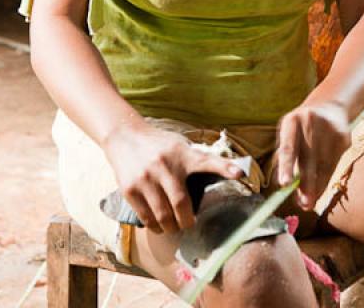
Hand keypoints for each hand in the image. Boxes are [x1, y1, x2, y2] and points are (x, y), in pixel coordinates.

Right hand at [103, 122, 242, 234]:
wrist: (124, 136)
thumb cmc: (158, 144)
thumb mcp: (179, 145)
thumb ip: (196, 160)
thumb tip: (220, 176)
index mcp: (182, 153)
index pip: (207, 161)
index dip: (224, 167)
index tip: (240, 174)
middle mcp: (165, 165)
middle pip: (181, 204)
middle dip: (188, 221)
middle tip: (189, 223)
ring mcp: (146, 178)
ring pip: (163, 215)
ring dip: (171, 227)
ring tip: (173, 227)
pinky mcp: (131, 189)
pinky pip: (146, 217)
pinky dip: (154, 226)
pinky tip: (158, 225)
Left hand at [277, 101, 350, 210]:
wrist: (329, 108)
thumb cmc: (301, 129)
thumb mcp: (289, 135)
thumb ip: (286, 158)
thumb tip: (288, 188)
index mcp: (292, 121)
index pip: (288, 146)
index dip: (286, 166)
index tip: (284, 184)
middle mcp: (310, 122)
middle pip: (309, 158)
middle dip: (307, 184)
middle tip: (305, 204)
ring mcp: (329, 128)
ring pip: (324, 165)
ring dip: (317, 186)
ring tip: (310, 201)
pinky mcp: (344, 137)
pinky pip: (335, 164)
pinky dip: (327, 177)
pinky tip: (320, 185)